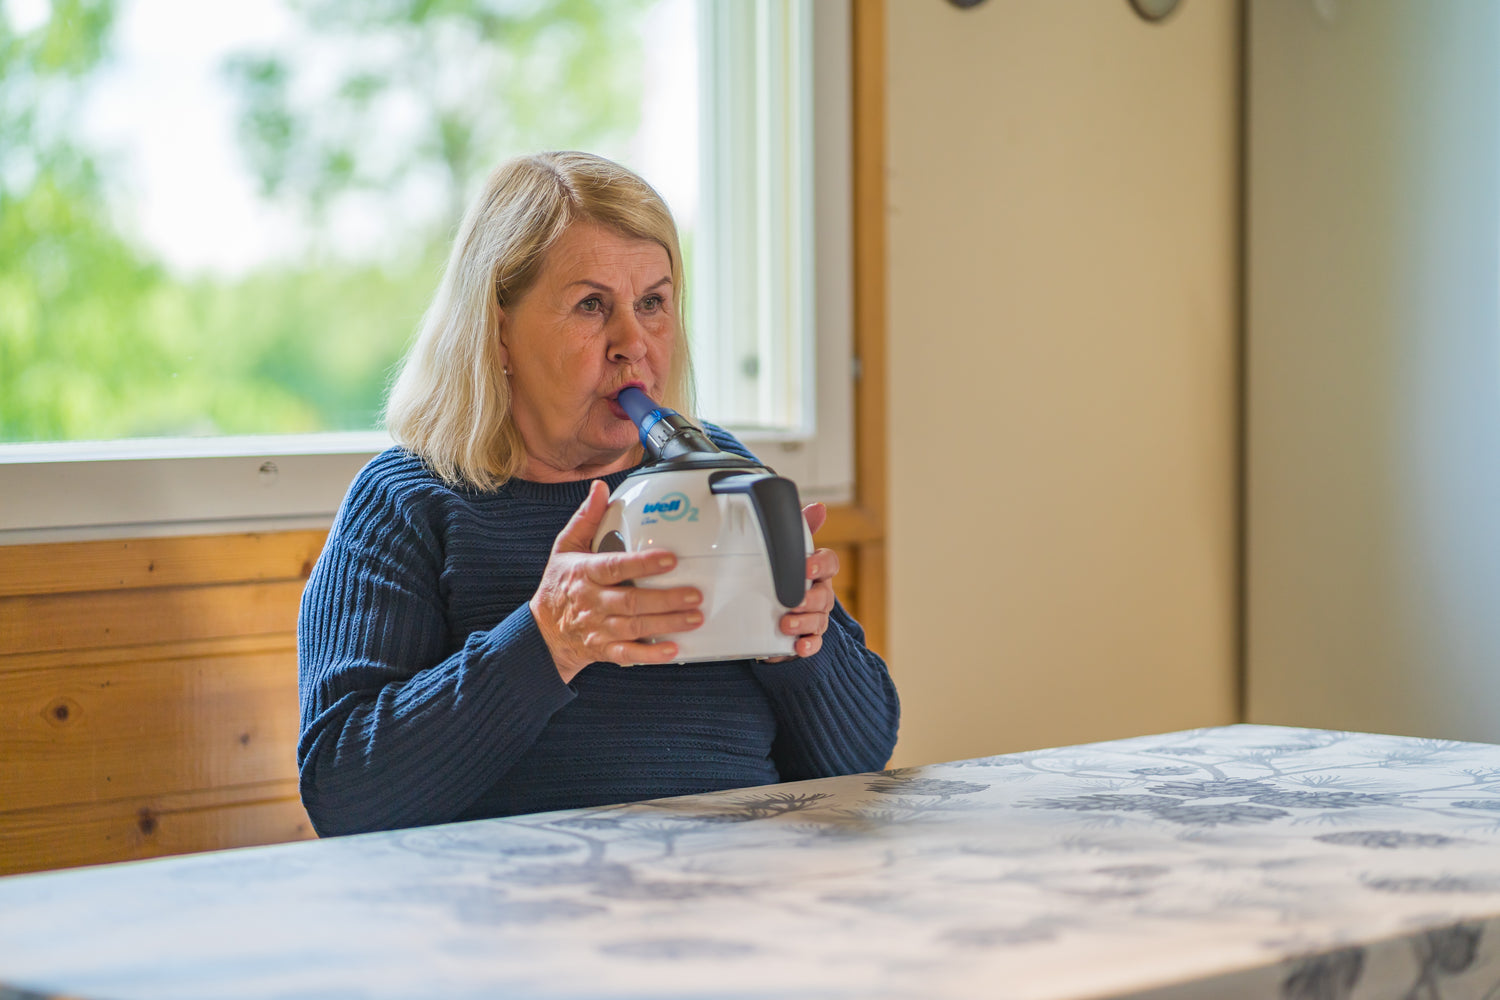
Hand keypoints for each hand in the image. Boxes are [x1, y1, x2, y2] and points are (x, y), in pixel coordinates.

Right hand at [530, 480, 703, 681]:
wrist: (543, 631)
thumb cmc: (560, 585)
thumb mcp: (565, 548)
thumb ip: (585, 519)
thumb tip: (599, 489)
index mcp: (585, 574)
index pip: (615, 567)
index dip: (642, 564)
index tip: (669, 560)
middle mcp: (593, 602)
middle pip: (631, 601)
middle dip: (665, 599)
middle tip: (694, 594)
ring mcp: (598, 628)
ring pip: (635, 628)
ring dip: (667, 624)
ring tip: (694, 617)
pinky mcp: (604, 649)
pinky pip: (628, 654)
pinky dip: (650, 655)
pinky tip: (672, 650)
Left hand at [774, 502, 837, 658]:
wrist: (766, 615)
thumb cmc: (780, 578)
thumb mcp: (786, 553)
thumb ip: (800, 531)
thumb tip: (819, 507)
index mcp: (817, 572)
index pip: (830, 564)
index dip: (821, 564)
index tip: (806, 565)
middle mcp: (820, 594)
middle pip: (825, 595)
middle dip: (810, 598)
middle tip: (793, 601)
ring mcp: (815, 618)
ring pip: (820, 620)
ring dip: (805, 622)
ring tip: (786, 623)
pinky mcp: (807, 639)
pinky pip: (814, 644)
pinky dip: (808, 646)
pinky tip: (799, 647)